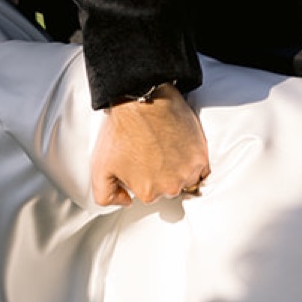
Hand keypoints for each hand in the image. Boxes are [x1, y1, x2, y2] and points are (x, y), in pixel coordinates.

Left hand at [91, 88, 210, 207]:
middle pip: (167, 188)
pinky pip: (201, 169)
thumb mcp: (99, 167)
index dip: (143, 177)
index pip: (149, 193)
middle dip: (160, 174)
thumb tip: (126, 201)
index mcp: (148, 192)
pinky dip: (192, 162)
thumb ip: (106, 196)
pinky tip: (180, 149)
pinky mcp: (201, 155)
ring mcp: (188, 171)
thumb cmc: (122, 129)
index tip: (140, 162)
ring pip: (185, 179)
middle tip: (152, 153)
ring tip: (165, 148)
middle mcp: (170, 186)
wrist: (142, 101)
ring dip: (177, 168)